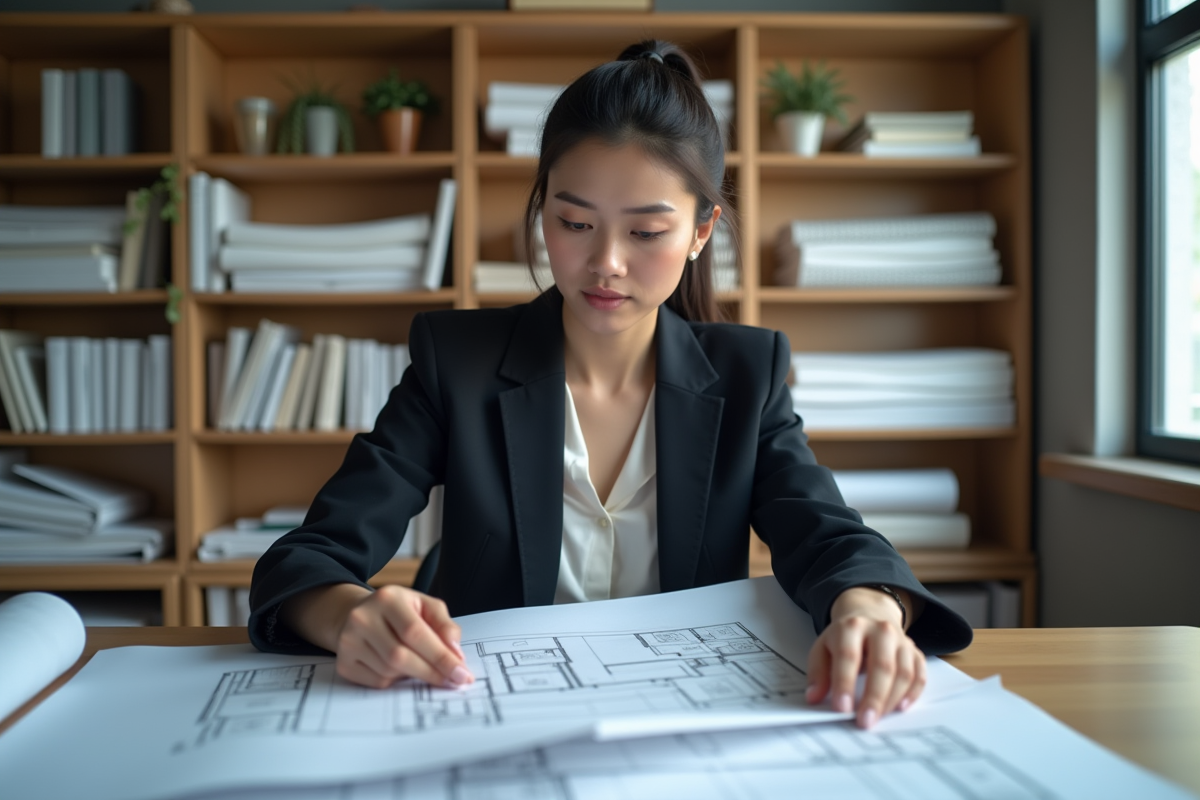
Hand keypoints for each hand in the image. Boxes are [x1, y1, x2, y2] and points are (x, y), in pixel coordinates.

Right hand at [282, 582, 473, 689]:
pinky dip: (396, 680)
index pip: (416, 632)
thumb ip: (445, 626)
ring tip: (421, 665)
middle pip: (400, 656)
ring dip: (413, 675)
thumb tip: (456, 655)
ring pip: (390, 672)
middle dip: (432, 672)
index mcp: (387, 598)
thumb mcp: (424, 606)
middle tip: (453, 681)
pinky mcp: (344, 663)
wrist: (357, 615)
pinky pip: (377, 682)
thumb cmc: (399, 612)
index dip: (440, 656)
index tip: (462, 674)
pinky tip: (399, 668)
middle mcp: (362, 618)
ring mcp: (349, 642)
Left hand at [805, 586, 925, 728]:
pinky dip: (912, 693)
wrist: (870, 615)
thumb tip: (813, 697)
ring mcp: (901, 641)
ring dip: (892, 700)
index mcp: (852, 627)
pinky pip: (919, 675)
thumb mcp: (823, 648)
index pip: (849, 656)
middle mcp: (881, 630)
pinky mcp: (915, 652)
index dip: (845, 683)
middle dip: (874, 697)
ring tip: (878, 718)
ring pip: (903, 673)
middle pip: (882, 666)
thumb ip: (818, 673)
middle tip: (865, 721)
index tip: (841, 707)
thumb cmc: (844, 638)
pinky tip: (900, 707)